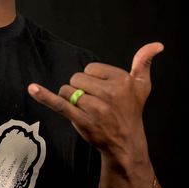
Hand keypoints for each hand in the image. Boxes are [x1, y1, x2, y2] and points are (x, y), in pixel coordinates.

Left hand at [27, 42, 163, 158]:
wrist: (125, 143)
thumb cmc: (131, 112)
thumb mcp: (142, 86)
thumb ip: (143, 62)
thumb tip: (156, 44)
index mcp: (121, 80)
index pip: (90, 68)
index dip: (93, 79)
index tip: (104, 91)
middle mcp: (109, 93)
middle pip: (77, 78)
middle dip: (80, 88)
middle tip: (94, 102)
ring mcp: (94, 107)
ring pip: (68, 91)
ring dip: (71, 99)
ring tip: (87, 110)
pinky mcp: (82, 120)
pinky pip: (59, 104)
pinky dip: (44, 96)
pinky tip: (32, 89)